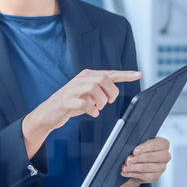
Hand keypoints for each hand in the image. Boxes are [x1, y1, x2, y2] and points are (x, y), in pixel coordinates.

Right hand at [22, 69, 141, 155]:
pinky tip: (92, 113)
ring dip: (101, 101)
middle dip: (111, 92)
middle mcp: (80, 80)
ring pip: (94, 88)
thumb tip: (113, 93)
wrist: (47, 113)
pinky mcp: (66, 101)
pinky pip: (84, 103)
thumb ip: (99, 91)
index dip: (125, 74)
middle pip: (103, 79)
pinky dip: (91, 110)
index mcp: (87, 76)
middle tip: (109, 102)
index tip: (138, 74)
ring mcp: (72, 89)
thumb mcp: (87, 95)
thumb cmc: (70, 104)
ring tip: (98, 108)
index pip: (109, 73)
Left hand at [119, 136, 170, 186]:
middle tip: (128, 160)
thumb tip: (131, 155)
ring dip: (134, 167)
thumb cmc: (142, 150)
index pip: (156, 145)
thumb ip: (137, 147)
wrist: (140, 162)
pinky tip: (126, 172)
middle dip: (138, 158)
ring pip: (147, 167)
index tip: (134, 151)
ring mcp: (162, 167)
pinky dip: (133, 174)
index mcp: (163, 144)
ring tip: (124, 167)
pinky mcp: (156, 176)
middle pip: (152, 157)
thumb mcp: (140, 144)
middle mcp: (165, 156)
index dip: (144, 148)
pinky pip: (144, 176)